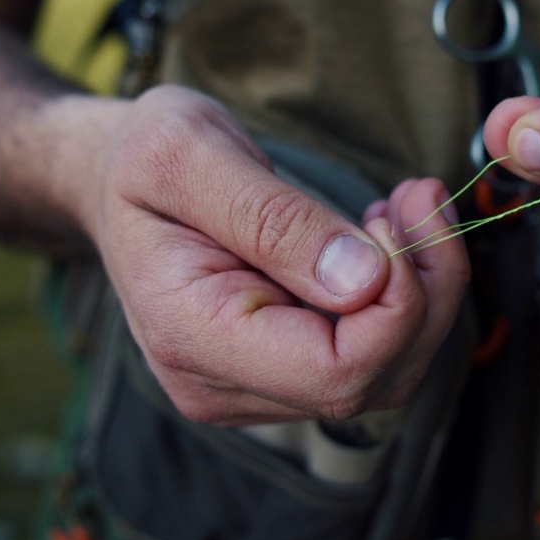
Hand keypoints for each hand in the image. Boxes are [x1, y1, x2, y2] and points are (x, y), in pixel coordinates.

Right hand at [84, 85, 468, 424]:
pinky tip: (387, 233)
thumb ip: (274, 218)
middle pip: (375, 378)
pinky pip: (372, 353)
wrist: (114, 180)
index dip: (394, 305)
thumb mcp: (191, 154)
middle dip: (425, 289)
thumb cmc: (143, 158)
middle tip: (420, 196)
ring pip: (388, 371)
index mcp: (191, 335)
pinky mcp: (281, 369)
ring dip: (422, 289)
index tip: (388, 218)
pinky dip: (403, 293)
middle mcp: (222, 384)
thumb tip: (365, 280)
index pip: (336, 372)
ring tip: (408, 205)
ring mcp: (253, 386)